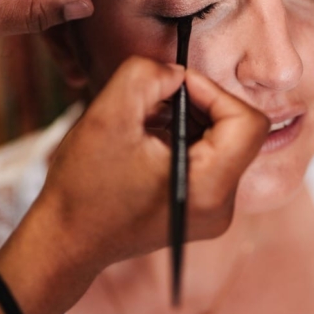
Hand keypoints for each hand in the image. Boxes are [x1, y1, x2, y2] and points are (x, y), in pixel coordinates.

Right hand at [35, 57, 269, 268]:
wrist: (67, 240)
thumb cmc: (83, 187)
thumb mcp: (107, 116)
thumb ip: (145, 76)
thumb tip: (176, 72)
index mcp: (208, 188)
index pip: (247, 122)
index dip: (213, 91)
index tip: (175, 85)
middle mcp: (221, 206)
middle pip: (238, 130)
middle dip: (197, 104)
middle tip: (155, 101)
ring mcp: (213, 210)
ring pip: (223, 140)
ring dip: (189, 118)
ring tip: (147, 122)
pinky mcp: (201, 208)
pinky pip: (209, 157)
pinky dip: (184, 136)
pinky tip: (150, 139)